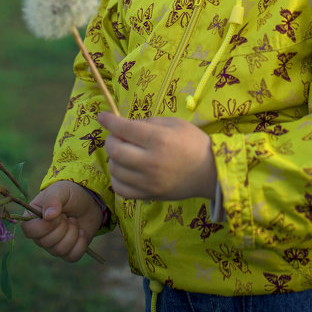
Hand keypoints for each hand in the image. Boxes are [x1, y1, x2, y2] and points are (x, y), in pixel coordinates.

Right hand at [20, 181, 102, 261]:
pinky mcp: (67, 252)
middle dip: (63, 227)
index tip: (58, 215)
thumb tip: (48, 216)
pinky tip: (81, 231)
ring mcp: (53, 246)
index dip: (45, 226)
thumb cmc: (70, 194)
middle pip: (46, 243)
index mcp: (33, 218)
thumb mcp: (61, 190)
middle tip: (67, 215)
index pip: (29, 231)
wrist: (89, 201)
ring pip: (60, 251)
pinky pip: (72, 256)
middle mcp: (40, 235)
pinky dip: (81, 243)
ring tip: (73, 220)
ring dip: (72, 233)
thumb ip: (52, 199)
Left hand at [98, 112, 216, 200]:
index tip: (102, 116)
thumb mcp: (174, 123)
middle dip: (111, 139)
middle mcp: (150, 161)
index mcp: (158, 139)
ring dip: (113, 158)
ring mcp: (148, 181)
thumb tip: (125, 125)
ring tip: (123, 153)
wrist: (210, 172)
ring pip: (114, 169)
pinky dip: (117, 178)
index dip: (109, 121)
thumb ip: (148, 122)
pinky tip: (125, 170)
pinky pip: (120, 189)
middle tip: (118, 136)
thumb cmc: (193, 142)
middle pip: (115, 149)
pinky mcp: (148, 195)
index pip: (124, 128)